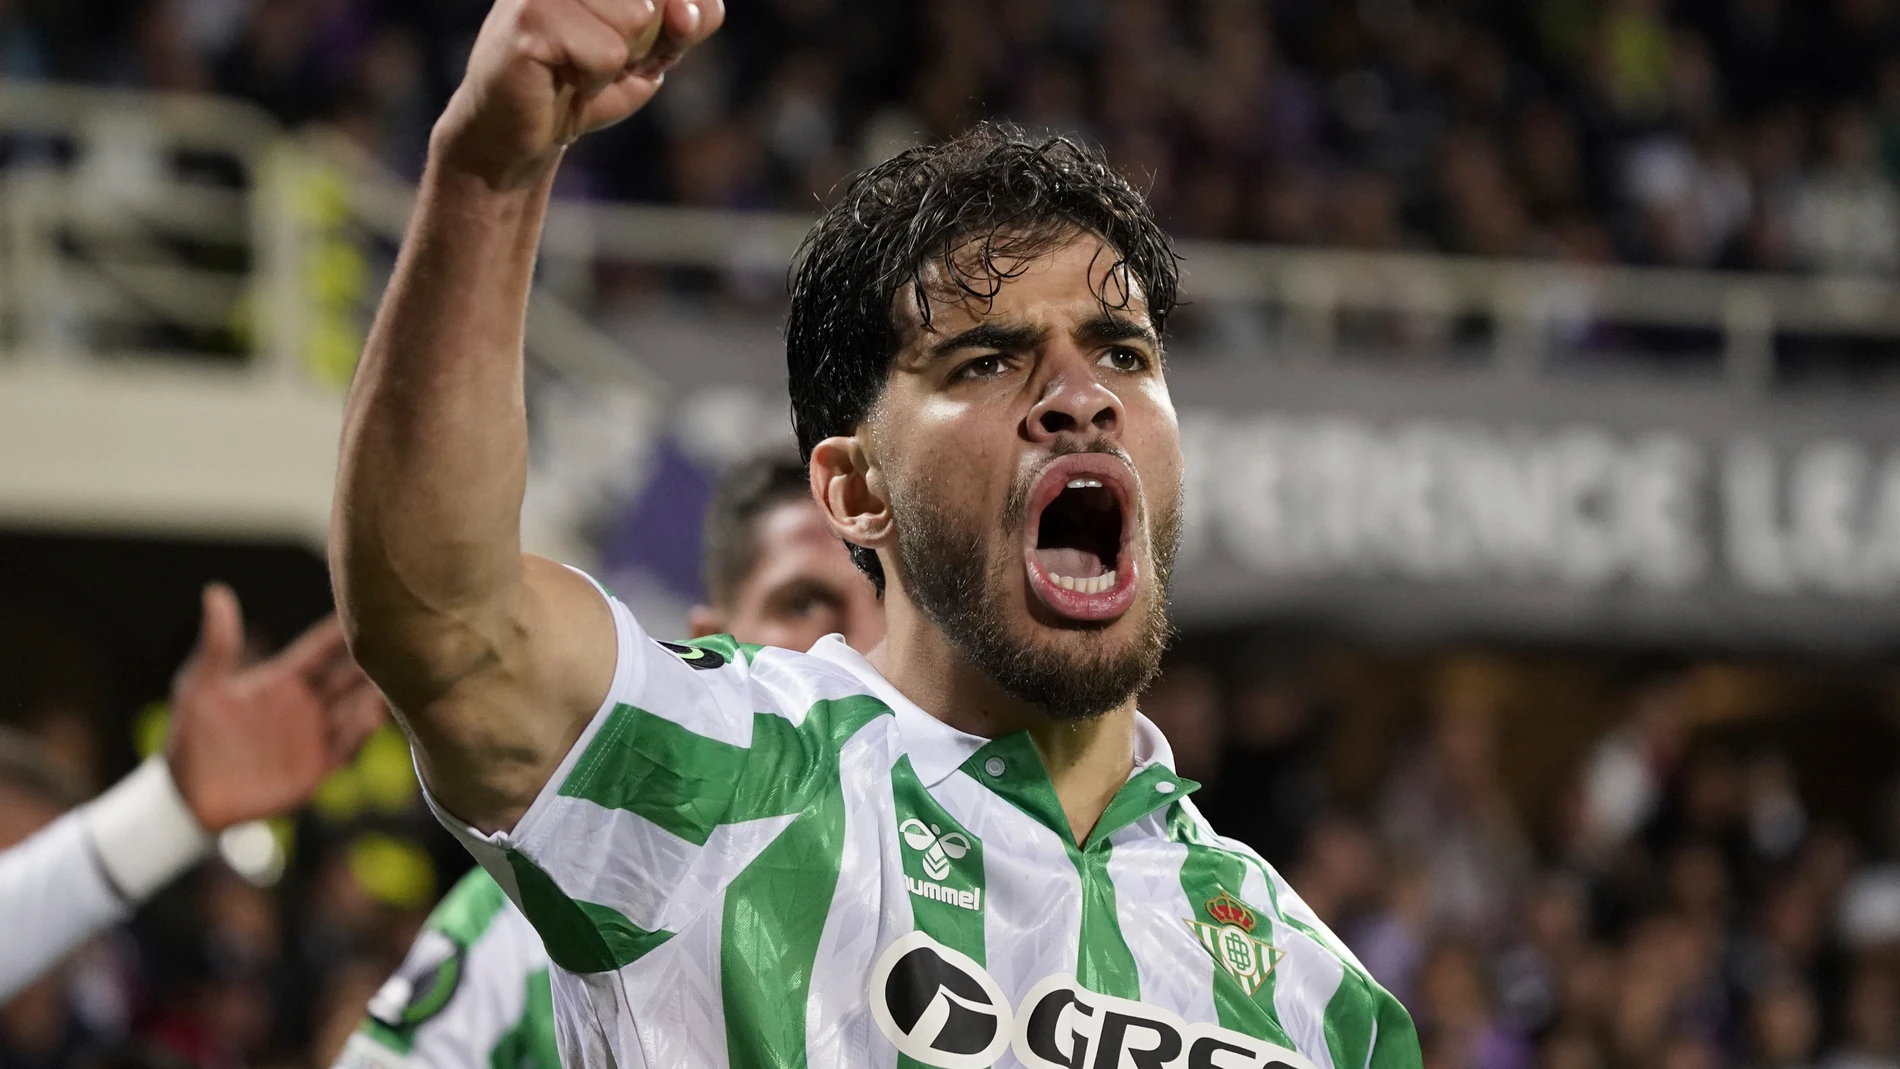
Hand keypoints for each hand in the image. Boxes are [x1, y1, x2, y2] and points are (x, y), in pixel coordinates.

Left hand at [166, 584, 386, 832]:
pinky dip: (361, 732)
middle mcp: (305, 704)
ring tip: (396, 677)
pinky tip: (373, 716)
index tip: (370, 604)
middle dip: (374, 659)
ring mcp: (313, 736)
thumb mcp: (198, 687)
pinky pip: (346, 747)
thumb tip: (216, 591)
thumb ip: (217, 646)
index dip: (342, 629)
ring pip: (355, 709)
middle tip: (402, 637)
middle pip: (349, 676)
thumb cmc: (190, 737)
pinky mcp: (316, 768)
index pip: (322, 649)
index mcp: (282, 680)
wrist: (189, 799)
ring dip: (375, 694)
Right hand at [433, 0, 724, 189]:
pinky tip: (561, 75)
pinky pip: (608, 52)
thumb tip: (685, 13)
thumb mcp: (656, 50)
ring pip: (638, 18)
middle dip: (645, 43)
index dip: (674, 23)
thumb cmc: (587, 81)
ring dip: (617, 61)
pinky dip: (594, 80)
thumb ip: (688, 23)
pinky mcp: (529, 16)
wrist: (523, 132)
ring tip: (578, 65)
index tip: (633, 42)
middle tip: (599, 57)